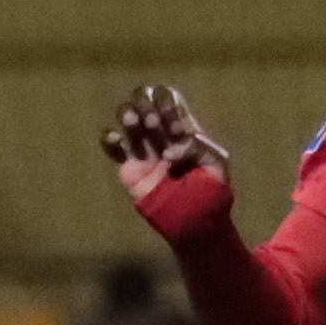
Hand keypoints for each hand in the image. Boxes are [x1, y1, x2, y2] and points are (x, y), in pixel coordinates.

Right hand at [98, 84, 228, 208]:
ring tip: (136, 123)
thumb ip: (197, 148)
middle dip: (146, 104)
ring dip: (128, 114)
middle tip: (154, 123)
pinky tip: (116, 139)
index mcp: (185, 130)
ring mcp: (144, 149)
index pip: (171, 101)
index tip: (175, 127)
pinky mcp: (129, 167)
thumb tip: (167, 152)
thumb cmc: (212, 194)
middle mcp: (162, 135)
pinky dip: (108, 138)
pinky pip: (112, 146)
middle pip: (145, 103)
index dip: (168, 105)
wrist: (196, 223)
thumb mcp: (217, 166)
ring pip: (128, 118)